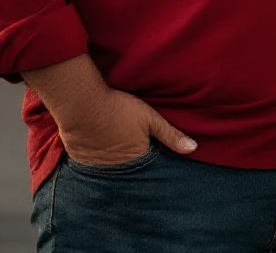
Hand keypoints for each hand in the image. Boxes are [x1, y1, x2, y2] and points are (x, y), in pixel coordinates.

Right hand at [58, 86, 196, 165]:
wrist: (83, 105)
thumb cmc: (119, 109)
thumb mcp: (151, 118)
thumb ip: (171, 135)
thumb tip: (193, 148)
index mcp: (136, 161)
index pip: (149, 168)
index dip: (152, 159)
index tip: (155, 156)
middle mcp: (117, 170)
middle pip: (130, 171)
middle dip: (135, 166)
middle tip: (134, 151)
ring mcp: (97, 168)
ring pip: (111, 171)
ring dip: (115, 165)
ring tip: (117, 152)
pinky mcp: (81, 161)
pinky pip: (92, 167)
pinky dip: (98, 161)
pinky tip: (100, 150)